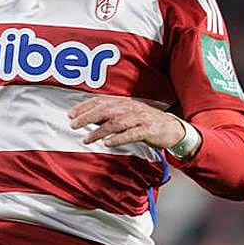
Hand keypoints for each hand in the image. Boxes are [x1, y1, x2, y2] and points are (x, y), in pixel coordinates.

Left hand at [69, 95, 185, 148]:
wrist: (172, 128)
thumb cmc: (146, 122)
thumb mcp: (128, 115)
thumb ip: (110, 115)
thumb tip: (88, 118)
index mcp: (124, 103)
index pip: (100, 101)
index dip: (84, 107)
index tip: (71, 115)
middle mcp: (130, 108)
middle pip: (105, 110)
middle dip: (87, 117)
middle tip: (74, 125)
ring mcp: (139, 119)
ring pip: (115, 123)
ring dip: (99, 131)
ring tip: (86, 139)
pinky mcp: (148, 130)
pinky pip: (131, 134)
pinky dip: (118, 138)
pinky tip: (107, 143)